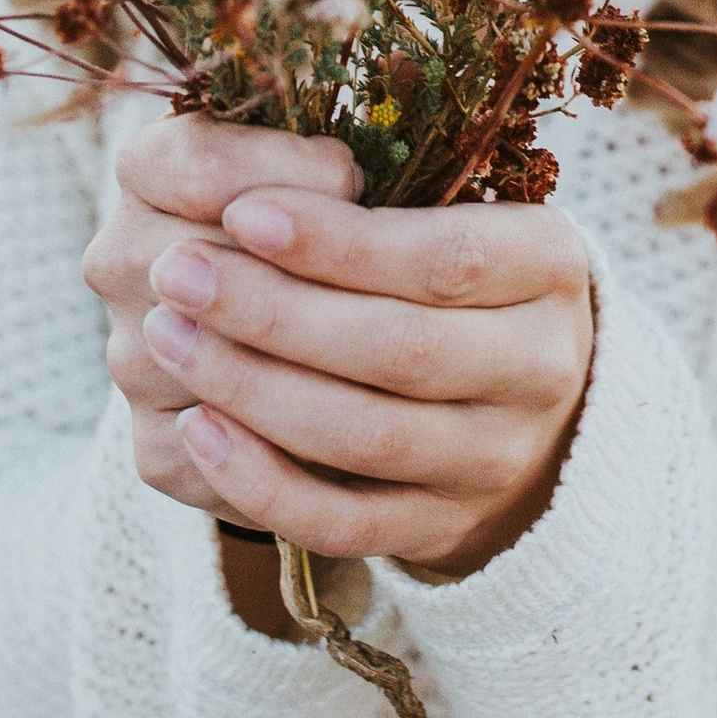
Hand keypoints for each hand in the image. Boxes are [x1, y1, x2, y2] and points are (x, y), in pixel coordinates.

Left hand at [94, 114, 595, 575]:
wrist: (522, 394)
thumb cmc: (456, 269)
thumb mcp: (452, 204)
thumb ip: (371, 191)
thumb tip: (247, 192)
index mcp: (550, 263)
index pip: (445, 258)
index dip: (337, 242)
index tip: (243, 212)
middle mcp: (543, 365)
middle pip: (400, 349)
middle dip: (273, 311)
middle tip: (176, 270)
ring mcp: (495, 458)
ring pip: (364, 436)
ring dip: (251, 386)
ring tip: (167, 333)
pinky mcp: (440, 526)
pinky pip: (343, 523)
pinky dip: (262, 482)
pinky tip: (197, 427)